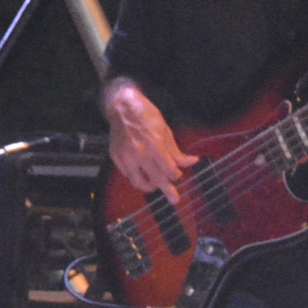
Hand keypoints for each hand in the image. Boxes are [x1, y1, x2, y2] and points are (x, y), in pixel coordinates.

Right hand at [104, 80, 195, 201]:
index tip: (177, 174)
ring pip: (139, 182)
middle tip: (175, 200)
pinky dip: (136, 178)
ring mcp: (126, 157)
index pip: (169, 170)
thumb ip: (176, 151)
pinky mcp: (116, 158)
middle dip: (168, 190)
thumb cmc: (147, 116)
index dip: (176, 175)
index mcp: (155, 146)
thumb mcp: (166, 131)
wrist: (123, 108)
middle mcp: (140, 154)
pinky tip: (142, 176)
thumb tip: (192, 162)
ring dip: (149, 187)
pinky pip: (128, 175)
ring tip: (155, 187)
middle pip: (156, 179)